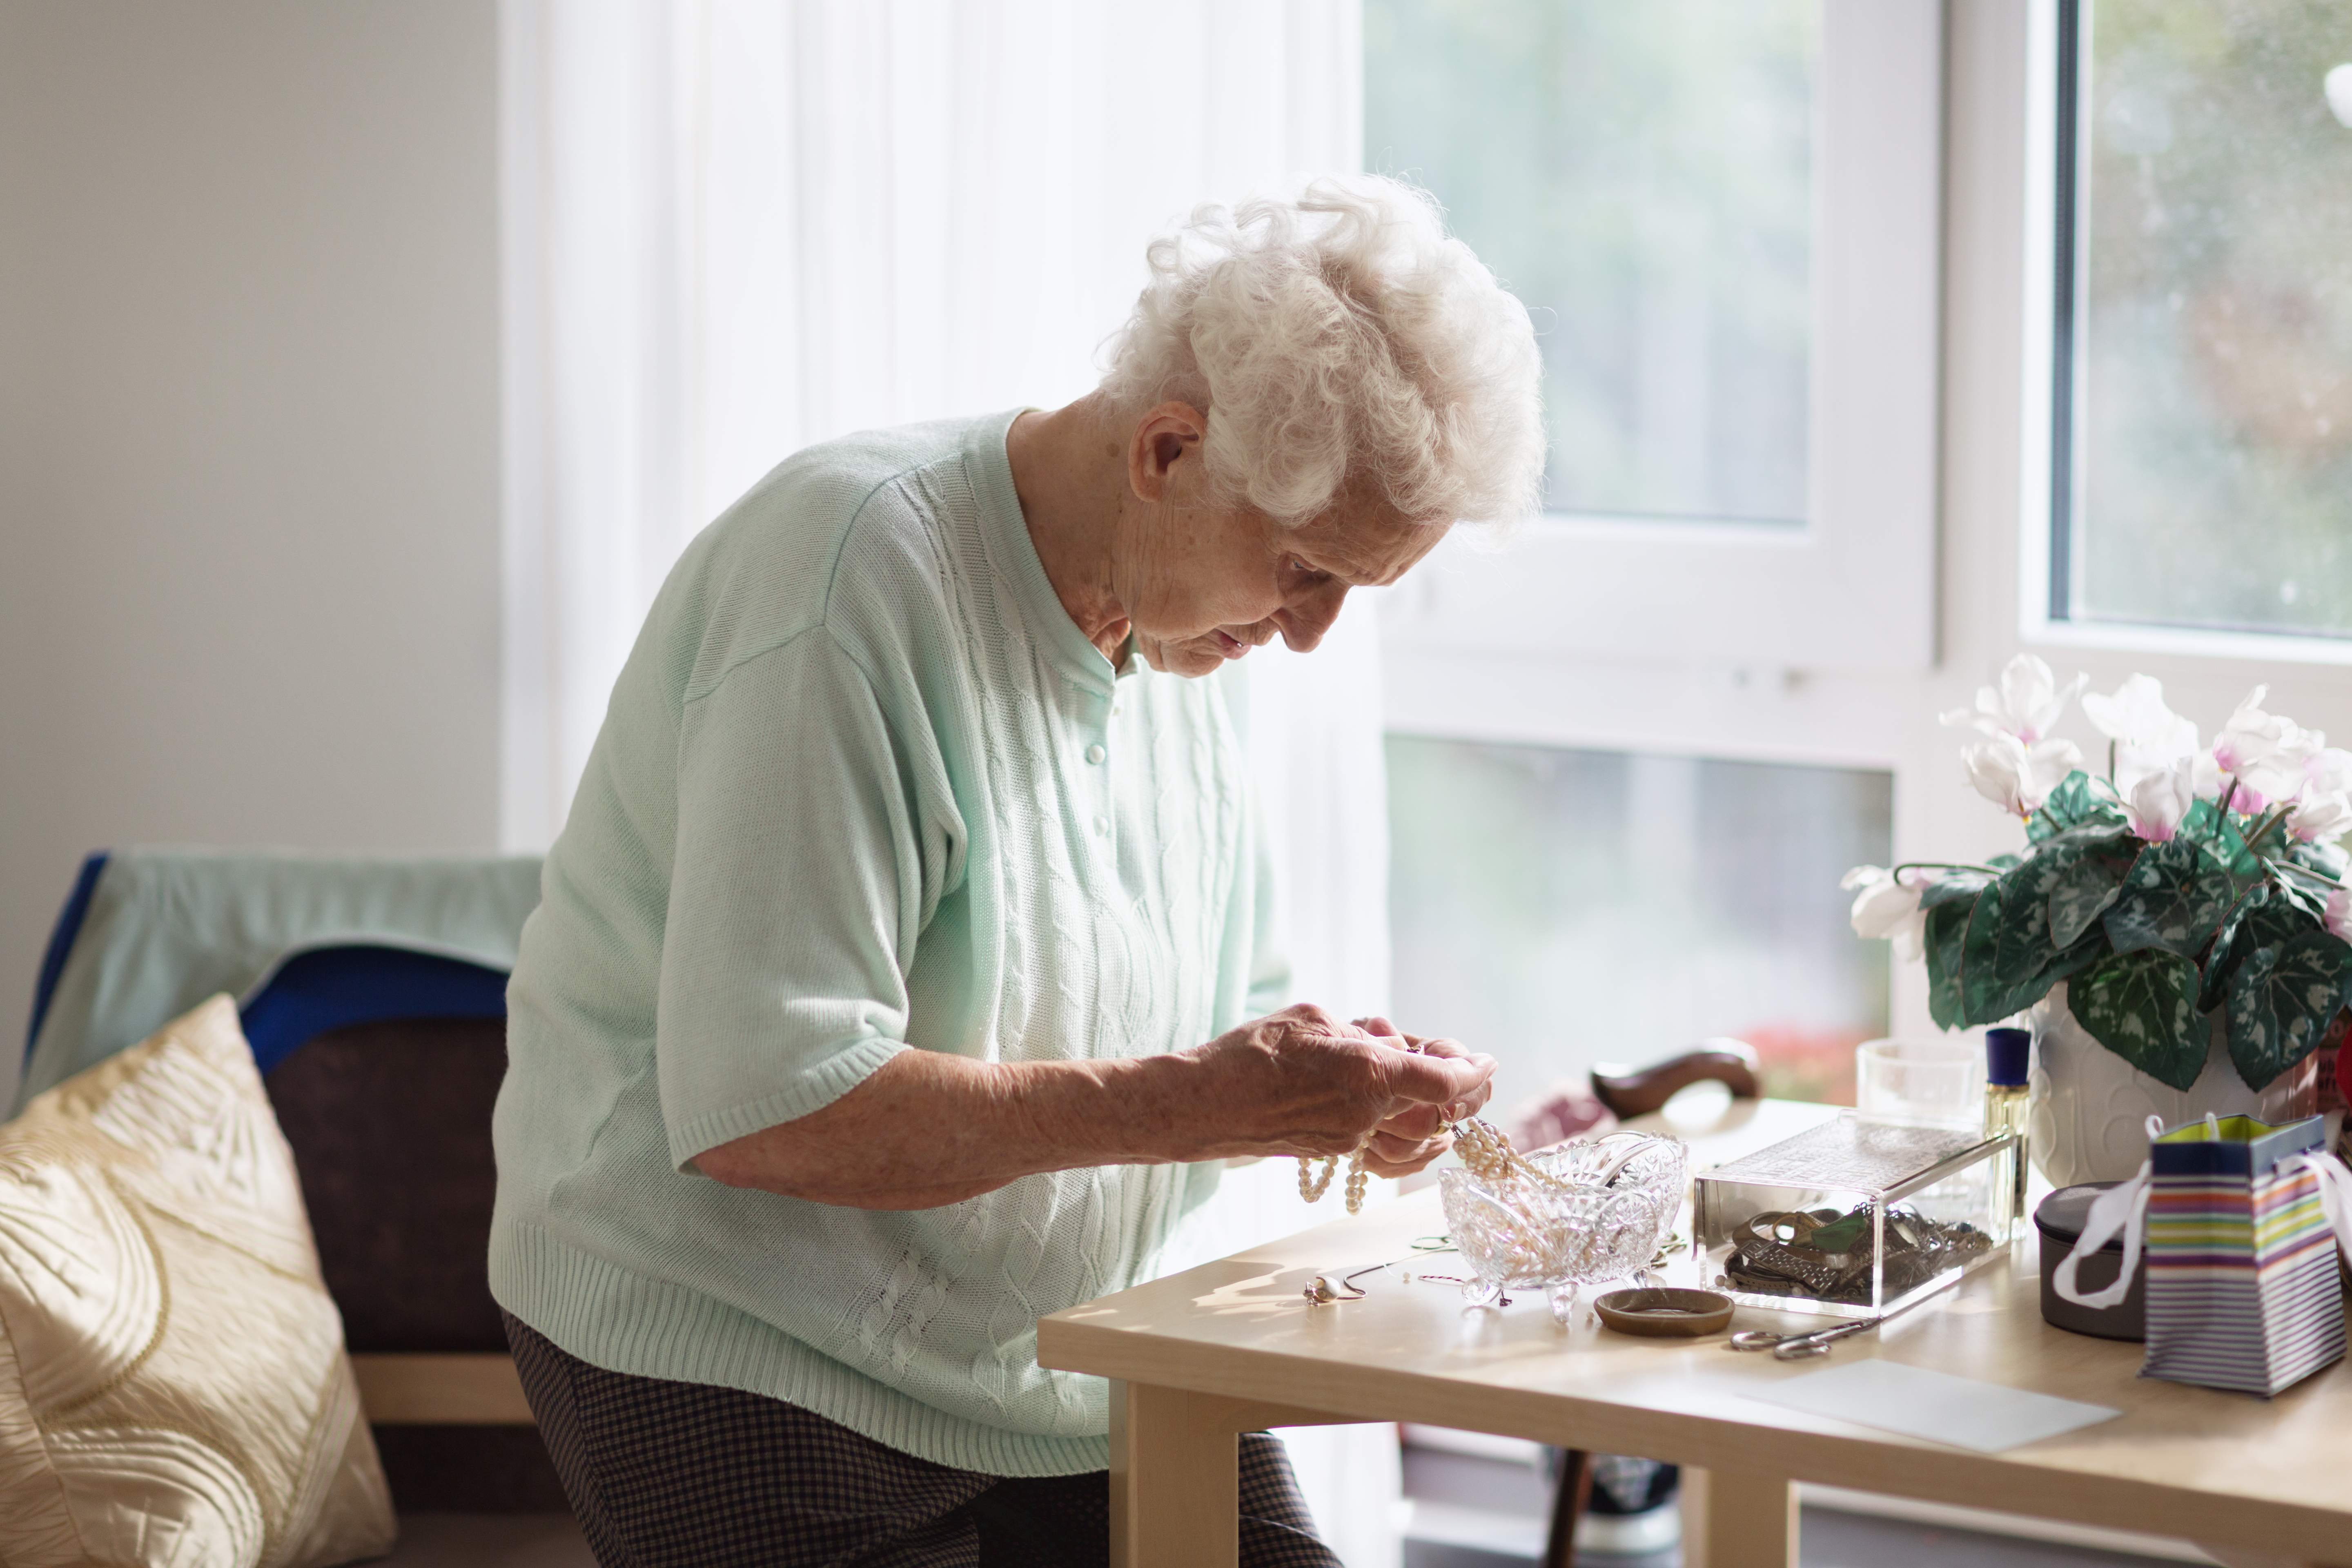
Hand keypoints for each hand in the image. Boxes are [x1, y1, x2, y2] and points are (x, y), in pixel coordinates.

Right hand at [1175, 1004, 1494, 1171]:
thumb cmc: (1251, 1052)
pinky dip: (1412, 1143)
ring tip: (1446, 1096)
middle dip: (1465, 1096)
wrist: (1204, 1104)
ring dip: (1441, 1121)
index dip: (1473, 1072)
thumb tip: (1396, 1047)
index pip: (1442, 1081)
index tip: (1488, 1061)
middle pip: (1439, 1116)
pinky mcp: (1333, 1154)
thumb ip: (1362, 1034)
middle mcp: (1363, 1114)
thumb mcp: (1312, 1019)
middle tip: (1473, 1074)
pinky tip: (1414, 1125)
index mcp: (1364, 1072)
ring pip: (1418, 1143)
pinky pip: (1389, 1156)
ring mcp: (1349, 1141)